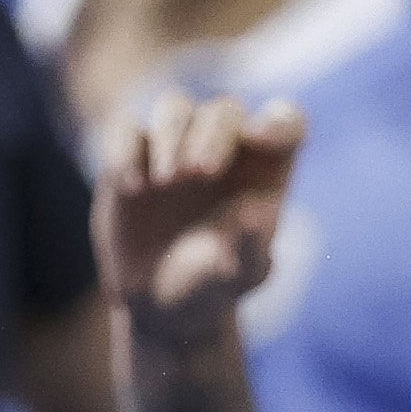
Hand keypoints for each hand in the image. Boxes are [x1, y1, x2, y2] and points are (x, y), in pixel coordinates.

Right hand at [95, 93, 297, 348]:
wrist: (161, 303)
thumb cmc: (216, 284)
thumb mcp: (241, 277)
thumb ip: (253, 247)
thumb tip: (257, 212)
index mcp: (266, 166)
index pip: (286, 121)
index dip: (276, 121)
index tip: (258, 137)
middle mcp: (223, 146)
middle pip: (224, 111)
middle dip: (212, 134)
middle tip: (196, 173)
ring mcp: (175, 145)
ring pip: (174, 108)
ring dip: (171, 135)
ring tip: (166, 181)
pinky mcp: (131, 155)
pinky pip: (124, 129)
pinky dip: (125, 148)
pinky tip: (132, 187)